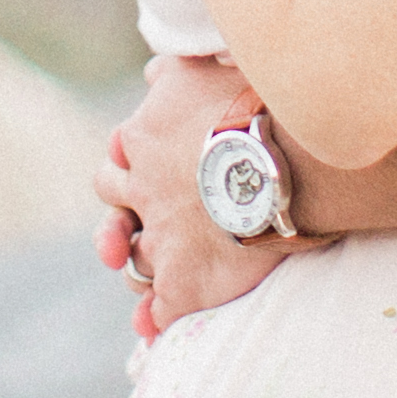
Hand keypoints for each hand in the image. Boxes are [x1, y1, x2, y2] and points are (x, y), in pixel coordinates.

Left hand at [91, 53, 303, 337]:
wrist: (283, 163)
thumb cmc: (253, 106)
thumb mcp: (203, 69)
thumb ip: (175, 72)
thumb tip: (152, 71)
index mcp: (143, 138)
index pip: (121, 153)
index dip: (129, 163)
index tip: (134, 167)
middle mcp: (142, 190)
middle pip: (114, 204)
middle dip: (118, 214)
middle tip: (125, 228)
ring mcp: (161, 239)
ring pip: (133, 258)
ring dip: (136, 265)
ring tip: (143, 276)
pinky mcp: (182, 283)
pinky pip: (158, 309)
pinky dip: (154, 318)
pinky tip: (151, 328)